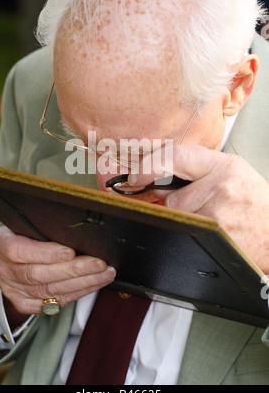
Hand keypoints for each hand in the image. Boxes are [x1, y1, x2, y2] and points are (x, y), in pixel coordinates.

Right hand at [0, 226, 115, 315]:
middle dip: (74, 270)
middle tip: (100, 264)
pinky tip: (94, 284)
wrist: (8, 259)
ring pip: (50, 290)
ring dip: (83, 282)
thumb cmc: (22, 235)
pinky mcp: (25, 304)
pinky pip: (54, 302)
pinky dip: (77, 293)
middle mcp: (3, 270)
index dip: (46, 253)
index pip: (20, 251)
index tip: (70, 251)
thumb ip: (43, 226)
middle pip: (40, 274)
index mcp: (1, 244)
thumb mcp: (24, 224)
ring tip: (105, 274)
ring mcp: (13, 290)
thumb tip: (75, 224)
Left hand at [129, 145, 268, 273]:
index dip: (151, 165)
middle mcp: (221, 186)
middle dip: (176, 202)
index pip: (178, 156)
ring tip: (213, 218)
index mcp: (225, 166)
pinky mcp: (214, 236)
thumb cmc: (256, 205)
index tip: (136, 175)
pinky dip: (193, 232)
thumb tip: (158, 178)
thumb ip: (198, 170)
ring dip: (187, 219)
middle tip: (199, 205)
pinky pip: (185, 233)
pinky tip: (213, 230)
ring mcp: (217, 214)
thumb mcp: (234, 174)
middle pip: (171, 197)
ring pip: (177, 217)